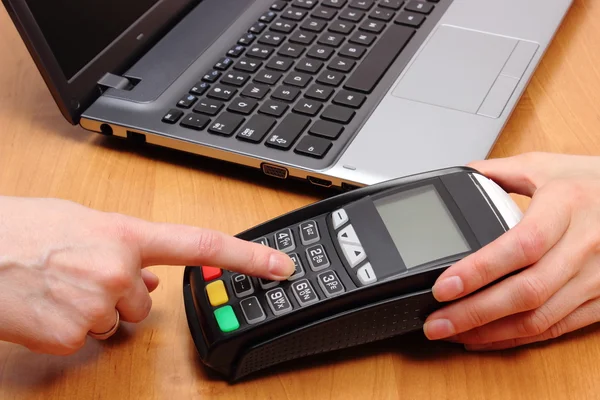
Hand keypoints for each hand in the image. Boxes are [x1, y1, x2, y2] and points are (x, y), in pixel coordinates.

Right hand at [0, 196, 293, 354]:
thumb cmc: (21, 229)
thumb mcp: (82, 222)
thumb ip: (125, 246)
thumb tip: (151, 279)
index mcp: (126, 233)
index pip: (202, 245)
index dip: (248, 257)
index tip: (281, 267)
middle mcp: (120, 268)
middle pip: (145, 302)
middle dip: (121, 296)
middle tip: (80, 275)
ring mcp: (99, 303)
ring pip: (115, 322)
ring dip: (93, 312)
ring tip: (57, 286)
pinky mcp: (75, 335)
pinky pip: (87, 339)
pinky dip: (70, 328)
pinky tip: (46, 306)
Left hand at [423, 152, 599, 349]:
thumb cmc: (594, 183)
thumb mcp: (547, 166)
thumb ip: (500, 171)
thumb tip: (461, 177)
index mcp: (566, 206)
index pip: (520, 245)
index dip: (480, 270)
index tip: (444, 286)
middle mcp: (584, 246)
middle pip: (526, 291)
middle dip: (474, 312)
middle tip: (435, 323)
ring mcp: (596, 278)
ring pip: (540, 318)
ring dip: (491, 332)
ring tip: (451, 333)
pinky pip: (556, 328)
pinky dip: (518, 338)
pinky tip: (487, 337)